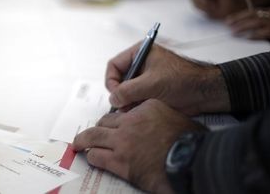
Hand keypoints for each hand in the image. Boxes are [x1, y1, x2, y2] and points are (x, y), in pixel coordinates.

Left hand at [73, 99, 206, 193]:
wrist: (190, 158)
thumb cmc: (189, 140)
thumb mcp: (174, 116)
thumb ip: (159, 115)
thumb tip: (155, 122)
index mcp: (145, 108)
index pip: (122, 111)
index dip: (115, 119)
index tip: (112, 123)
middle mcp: (130, 123)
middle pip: (104, 122)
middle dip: (97, 128)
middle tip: (91, 133)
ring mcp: (123, 142)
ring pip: (93, 137)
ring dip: (85, 141)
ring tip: (79, 143)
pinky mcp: (120, 161)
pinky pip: (97, 156)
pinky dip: (92, 156)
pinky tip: (90, 156)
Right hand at [106, 43, 229, 114]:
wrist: (204, 93)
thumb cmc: (182, 80)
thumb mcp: (152, 83)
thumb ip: (129, 90)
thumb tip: (113, 99)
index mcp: (140, 53)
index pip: (114, 65)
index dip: (111, 80)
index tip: (116, 94)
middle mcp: (140, 65)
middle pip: (118, 79)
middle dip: (120, 93)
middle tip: (124, 105)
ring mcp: (144, 79)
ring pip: (125, 91)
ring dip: (127, 101)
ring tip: (134, 109)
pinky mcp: (150, 91)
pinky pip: (134, 99)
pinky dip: (134, 106)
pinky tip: (141, 110)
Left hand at [226, 8, 269, 41]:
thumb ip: (264, 20)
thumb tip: (248, 27)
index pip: (252, 11)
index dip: (239, 15)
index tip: (228, 19)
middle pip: (253, 15)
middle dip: (238, 19)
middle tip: (228, 24)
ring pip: (256, 22)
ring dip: (243, 26)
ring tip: (234, 32)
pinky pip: (264, 33)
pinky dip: (255, 35)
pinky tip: (247, 37)